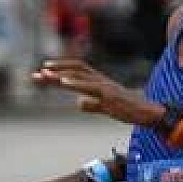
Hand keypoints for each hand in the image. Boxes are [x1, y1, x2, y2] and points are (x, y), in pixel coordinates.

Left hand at [33, 59, 163, 126]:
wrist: (146, 113)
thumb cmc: (128, 109)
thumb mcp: (105, 107)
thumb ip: (92, 104)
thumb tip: (78, 103)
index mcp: (98, 82)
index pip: (77, 70)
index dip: (60, 68)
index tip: (44, 71)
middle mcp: (100, 80)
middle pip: (74, 70)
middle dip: (55, 72)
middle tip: (36, 74)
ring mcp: (104, 85)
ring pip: (79, 75)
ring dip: (61, 75)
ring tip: (45, 76)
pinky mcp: (109, 94)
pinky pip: (89, 86)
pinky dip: (75, 83)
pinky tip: (63, 83)